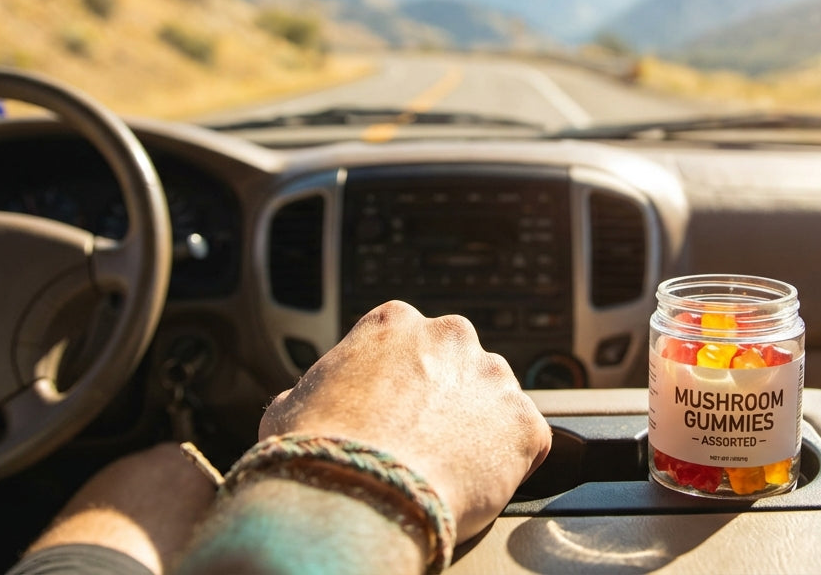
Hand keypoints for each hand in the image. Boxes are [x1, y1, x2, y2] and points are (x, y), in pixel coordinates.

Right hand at [259, 300, 551, 540]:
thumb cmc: (316, 452)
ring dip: (479, 427)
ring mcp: (494, 378)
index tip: (394, 408)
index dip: (400, 381)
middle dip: (445, 397)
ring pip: (495, 400)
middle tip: (422, 441)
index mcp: (394, 323)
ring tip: (447, 469)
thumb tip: (310, 401)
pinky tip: (480, 484)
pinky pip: (527, 441)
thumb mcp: (293, 405)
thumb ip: (320, 388)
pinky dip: (511, 462)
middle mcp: (451, 336)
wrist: (352, 497)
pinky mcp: (524, 424)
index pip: (408, 343)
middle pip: (458, 364)